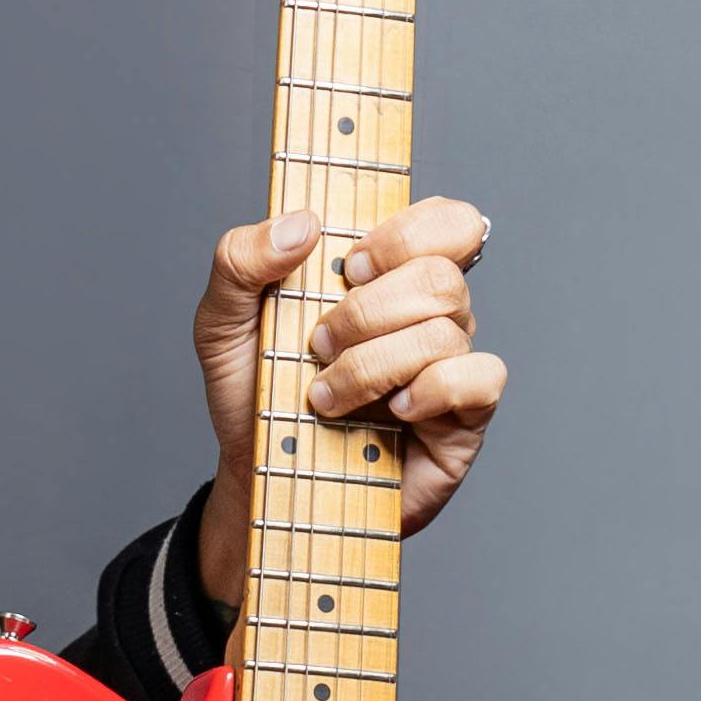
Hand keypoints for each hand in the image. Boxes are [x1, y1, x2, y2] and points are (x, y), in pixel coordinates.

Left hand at [189, 197, 499, 606]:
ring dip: (372, 364)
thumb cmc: (253, 398)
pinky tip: (393, 412)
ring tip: (327, 395)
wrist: (257, 480)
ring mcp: (450, 365)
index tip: (349, 266)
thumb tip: (301, 223)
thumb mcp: (221, 321)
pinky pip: (479, 379)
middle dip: (368, 313)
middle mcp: (428, 315)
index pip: (444, 221)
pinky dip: (430, 390)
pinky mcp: (463, 418)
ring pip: (445, 332)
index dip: (406, 232)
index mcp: (386, 275)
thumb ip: (240, 259)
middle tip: (319, 345)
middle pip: (440, 276)